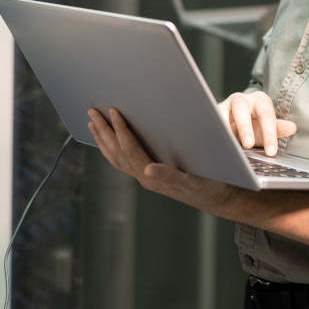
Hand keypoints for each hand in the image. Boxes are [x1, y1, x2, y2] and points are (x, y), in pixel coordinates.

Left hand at [87, 108, 235, 213]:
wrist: (216, 197)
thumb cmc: (207, 186)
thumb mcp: (192, 181)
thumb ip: (169, 175)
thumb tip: (147, 170)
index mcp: (152, 177)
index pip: (130, 149)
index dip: (121, 129)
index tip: (113, 111)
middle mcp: (144, 177)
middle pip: (117, 152)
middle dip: (104, 131)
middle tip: (92, 112)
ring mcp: (144, 177)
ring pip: (116, 157)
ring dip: (103, 139)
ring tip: (93, 124)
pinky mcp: (148, 175)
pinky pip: (123, 161)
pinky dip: (112, 148)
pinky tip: (110, 141)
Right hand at [218, 91, 296, 156]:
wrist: (236, 119)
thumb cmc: (254, 123)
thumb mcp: (266, 126)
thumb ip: (278, 128)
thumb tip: (292, 128)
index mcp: (259, 100)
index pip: (266, 115)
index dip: (269, 134)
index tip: (271, 152)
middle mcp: (242, 99)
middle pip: (242, 109)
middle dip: (245, 127)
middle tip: (248, 144)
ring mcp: (226, 105)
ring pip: (223, 112)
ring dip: (225, 128)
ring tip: (228, 143)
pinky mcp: (214, 112)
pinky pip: (212, 120)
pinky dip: (213, 130)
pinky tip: (216, 142)